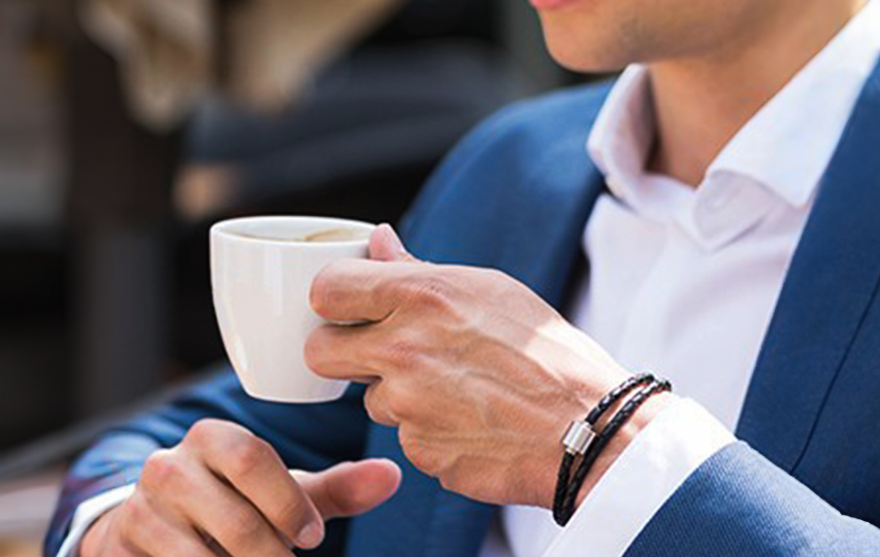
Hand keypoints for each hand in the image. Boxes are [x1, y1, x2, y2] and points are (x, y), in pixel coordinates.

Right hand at [81, 419, 400, 556]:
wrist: (153, 526)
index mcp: (212, 437)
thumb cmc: (232, 504)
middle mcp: (169, 465)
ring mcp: (140, 508)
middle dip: (272, 554)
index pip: (254, 460)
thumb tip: (393, 475)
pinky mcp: (121, 545)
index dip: (290, 505)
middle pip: (235, 520)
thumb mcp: (280, 494)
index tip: (313, 537)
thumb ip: (335, 489)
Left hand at [307, 225, 672, 508]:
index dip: (332, 299)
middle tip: (376, 353)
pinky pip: (403, 435)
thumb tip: (377, 241)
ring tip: (455, 389)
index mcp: (420, 295)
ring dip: (396, 394)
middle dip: (339, 352)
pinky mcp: (418, 450)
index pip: (326, 289)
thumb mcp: (489, 289)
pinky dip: (425, 429)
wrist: (589, 429)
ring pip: (367, 398)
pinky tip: (468, 421)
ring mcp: (406, 405)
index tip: (346, 308)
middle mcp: (402, 348)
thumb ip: (418, 269)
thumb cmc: (547, 351)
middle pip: (319, 351)